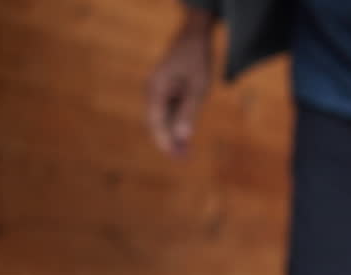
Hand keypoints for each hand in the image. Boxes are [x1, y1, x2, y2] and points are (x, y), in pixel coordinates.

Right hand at [146, 9, 214, 157]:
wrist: (193, 38)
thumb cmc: (197, 60)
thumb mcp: (198, 86)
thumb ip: (189, 111)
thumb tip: (183, 136)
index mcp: (156, 89)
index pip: (156, 122)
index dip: (164, 141)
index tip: (174, 156)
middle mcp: (153, 92)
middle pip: (156, 123)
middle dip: (168, 142)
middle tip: (183, 160)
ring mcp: (158, 92)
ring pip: (162, 120)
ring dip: (172, 136)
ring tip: (185, 155)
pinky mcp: (165, 92)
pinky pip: (167, 113)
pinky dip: (175, 126)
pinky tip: (185, 139)